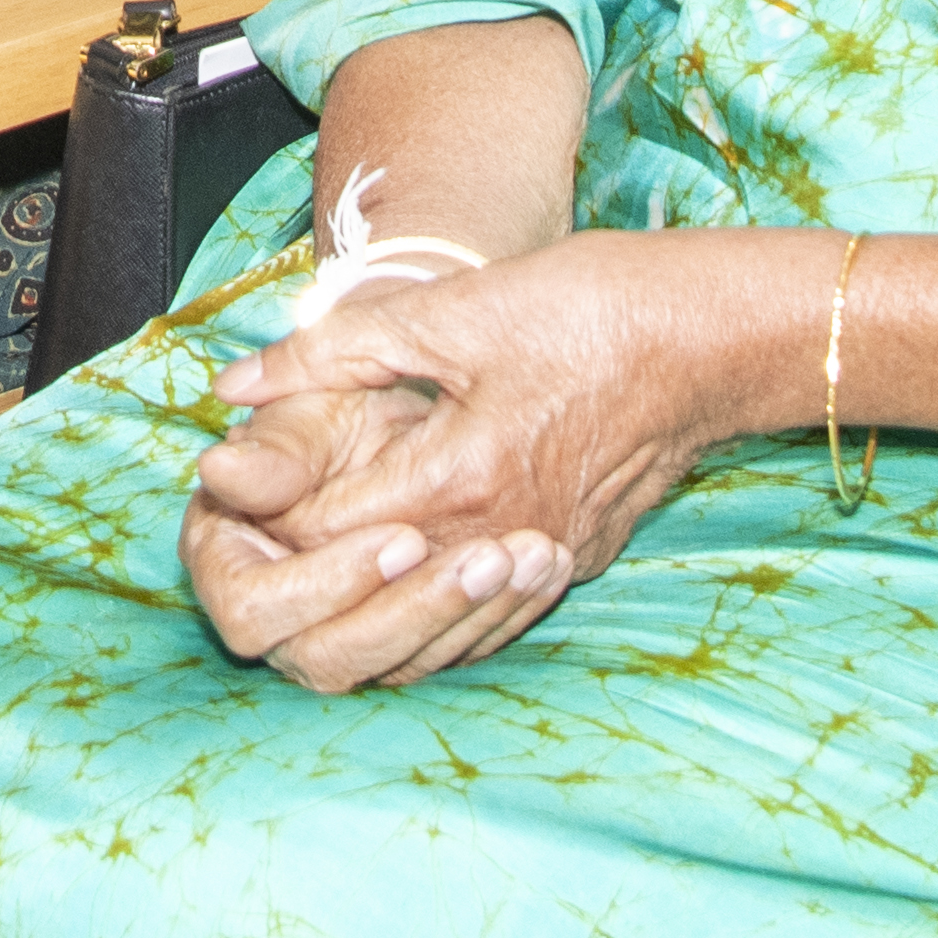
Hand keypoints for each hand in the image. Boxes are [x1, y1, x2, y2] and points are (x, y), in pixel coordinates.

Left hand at [179, 230, 750, 691]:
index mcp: (458, 479)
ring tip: (314, 566)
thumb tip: (234, 387)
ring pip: (433, 629)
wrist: (706, 334)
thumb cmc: (584, 308)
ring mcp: (546, 558)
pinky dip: (437, 609)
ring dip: (370, 603)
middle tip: (255, 541)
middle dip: (305, 572)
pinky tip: (407, 583)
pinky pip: (489, 616)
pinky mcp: (578, 559)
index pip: (326, 536)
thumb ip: (330, 353)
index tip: (231, 498)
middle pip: (371, 596)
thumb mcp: (447, 312)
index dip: (268, 521)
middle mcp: (501, 540)